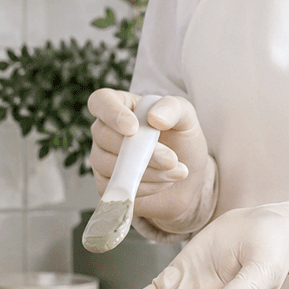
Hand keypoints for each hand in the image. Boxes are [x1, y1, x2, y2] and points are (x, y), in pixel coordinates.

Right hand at [87, 89, 217, 236]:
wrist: (186, 179)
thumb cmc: (182, 142)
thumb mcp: (186, 118)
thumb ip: (172, 108)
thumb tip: (154, 117)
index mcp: (121, 106)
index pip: (101, 101)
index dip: (112, 114)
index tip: (133, 128)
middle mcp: (105, 130)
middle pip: (103, 136)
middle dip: (139, 151)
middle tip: (171, 159)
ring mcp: (102, 158)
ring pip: (109, 164)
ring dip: (146, 171)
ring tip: (175, 171)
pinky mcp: (105, 183)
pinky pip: (116, 185)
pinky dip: (144, 186)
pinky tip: (163, 182)